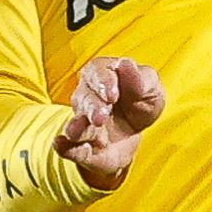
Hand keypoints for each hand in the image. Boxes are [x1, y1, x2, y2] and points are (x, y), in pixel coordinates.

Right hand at [53, 56, 165, 188]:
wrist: (134, 137)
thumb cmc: (140, 103)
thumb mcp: (150, 89)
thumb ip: (141, 79)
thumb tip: (126, 64)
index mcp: (102, 75)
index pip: (97, 73)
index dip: (104, 83)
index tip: (113, 95)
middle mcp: (87, 97)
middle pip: (85, 99)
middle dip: (92, 107)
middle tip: (101, 116)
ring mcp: (82, 123)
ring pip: (75, 123)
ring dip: (76, 127)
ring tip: (73, 133)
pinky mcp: (81, 147)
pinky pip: (70, 147)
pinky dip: (65, 148)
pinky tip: (61, 146)